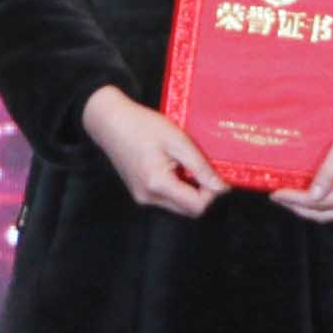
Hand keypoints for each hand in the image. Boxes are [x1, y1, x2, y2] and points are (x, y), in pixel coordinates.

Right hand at [80, 85, 223, 217]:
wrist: (110, 122)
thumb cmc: (143, 126)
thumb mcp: (177, 141)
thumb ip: (200, 167)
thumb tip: (222, 188)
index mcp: (158, 184)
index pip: (197, 206)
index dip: (211, 192)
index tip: (213, 172)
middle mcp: (148, 197)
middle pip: (188, 210)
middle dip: (201, 192)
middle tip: (201, 167)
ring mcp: (142, 197)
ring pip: (178, 205)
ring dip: (189, 190)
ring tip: (184, 163)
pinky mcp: (139, 193)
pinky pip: (166, 198)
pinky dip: (176, 187)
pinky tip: (172, 165)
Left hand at [276, 111, 332, 222]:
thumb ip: (328, 172)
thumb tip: (311, 196)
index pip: (321, 203)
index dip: (296, 200)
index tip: (276, 194)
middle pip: (326, 215)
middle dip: (299, 209)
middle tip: (279, 198)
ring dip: (311, 209)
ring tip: (290, 199)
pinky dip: (325, 205)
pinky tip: (312, 197)